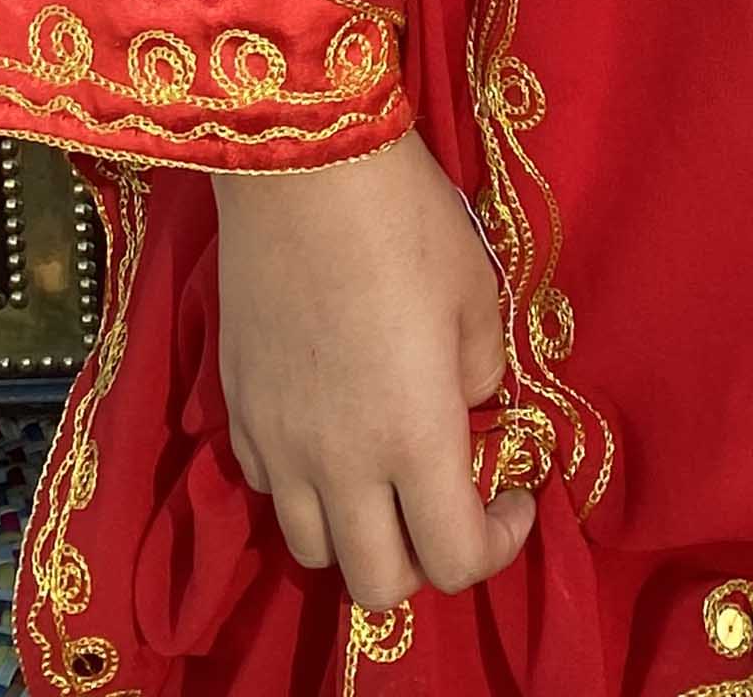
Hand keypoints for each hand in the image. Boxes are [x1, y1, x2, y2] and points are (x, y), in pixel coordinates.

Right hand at [214, 129, 537, 604]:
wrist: (302, 167)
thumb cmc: (407, 222)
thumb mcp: (477, 294)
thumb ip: (480, 375)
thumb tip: (470, 406)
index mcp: (414, 442)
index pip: (455, 560)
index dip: (498, 544)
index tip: (514, 493)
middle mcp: (341, 466)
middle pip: (379, 584)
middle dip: (426, 560)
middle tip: (451, 500)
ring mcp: (279, 445)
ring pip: (314, 550)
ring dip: (360, 533)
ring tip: (386, 476)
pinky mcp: (238, 412)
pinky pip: (271, 489)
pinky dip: (307, 487)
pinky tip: (331, 430)